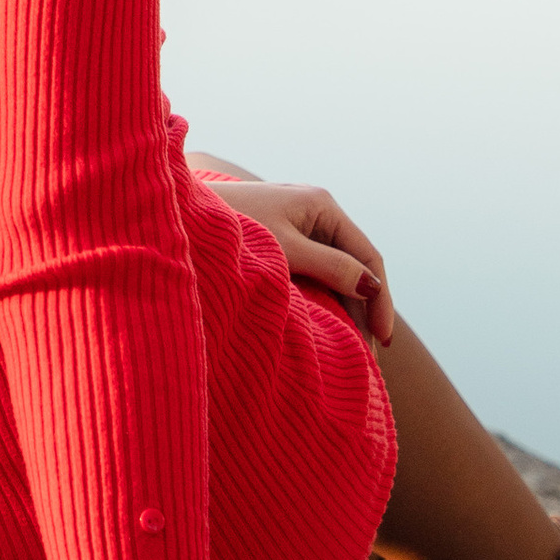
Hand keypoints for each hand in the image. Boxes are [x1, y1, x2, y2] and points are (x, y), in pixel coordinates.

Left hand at [205, 176, 395, 344]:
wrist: (179, 213)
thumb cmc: (230, 227)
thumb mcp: (285, 251)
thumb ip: (329, 267)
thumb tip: (371, 287)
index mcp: (323, 205)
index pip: (368, 256)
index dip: (380, 300)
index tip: (381, 341)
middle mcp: (315, 210)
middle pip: (354, 264)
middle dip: (364, 308)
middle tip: (369, 354)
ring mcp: (298, 222)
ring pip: (335, 269)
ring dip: (345, 305)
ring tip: (351, 346)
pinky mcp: (281, 237)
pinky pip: (314, 269)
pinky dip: (324, 295)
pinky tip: (327, 323)